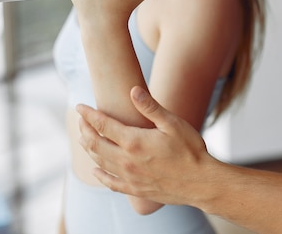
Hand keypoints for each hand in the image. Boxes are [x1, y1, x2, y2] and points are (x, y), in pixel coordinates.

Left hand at [76, 86, 211, 205]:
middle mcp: (126, 161)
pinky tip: (96, 169)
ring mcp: (129, 177)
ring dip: (89, 149)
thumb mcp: (173, 124)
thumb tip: (133, 90)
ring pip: (99, 162)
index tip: (80, 106)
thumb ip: (151, 107)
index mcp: (134, 142)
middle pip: (95, 144)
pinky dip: (99, 174)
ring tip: (84, 138)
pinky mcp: (135, 190)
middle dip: (84, 130)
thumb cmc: (190, 150)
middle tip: (81, 120)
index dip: (89, 115)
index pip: (103, 125)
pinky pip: (110, 182)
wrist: (201, 183)